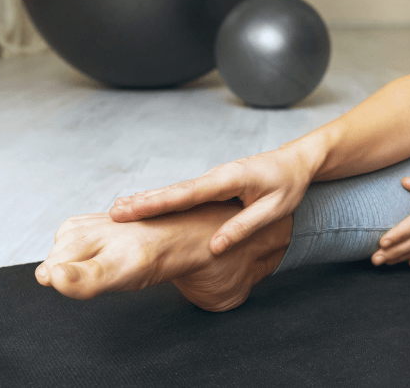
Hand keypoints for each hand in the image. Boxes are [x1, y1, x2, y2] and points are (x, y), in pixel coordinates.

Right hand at [109, 144, 317, 254]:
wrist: (295, 162)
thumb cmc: (288, 185)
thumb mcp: (273, 209)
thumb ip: (243, 226)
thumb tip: (215, 247)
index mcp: (228, 180)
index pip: (187, 194)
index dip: (158, 203)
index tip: (132, 209)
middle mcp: (215, 176)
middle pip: (174, 191)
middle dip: (143, 202)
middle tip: (113, 212)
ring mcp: (212, 179)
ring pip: (176, 192)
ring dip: (148, 200)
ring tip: (120, 210)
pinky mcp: (212, 184)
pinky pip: (184, 194)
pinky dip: (163, 200)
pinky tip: (146, 207)